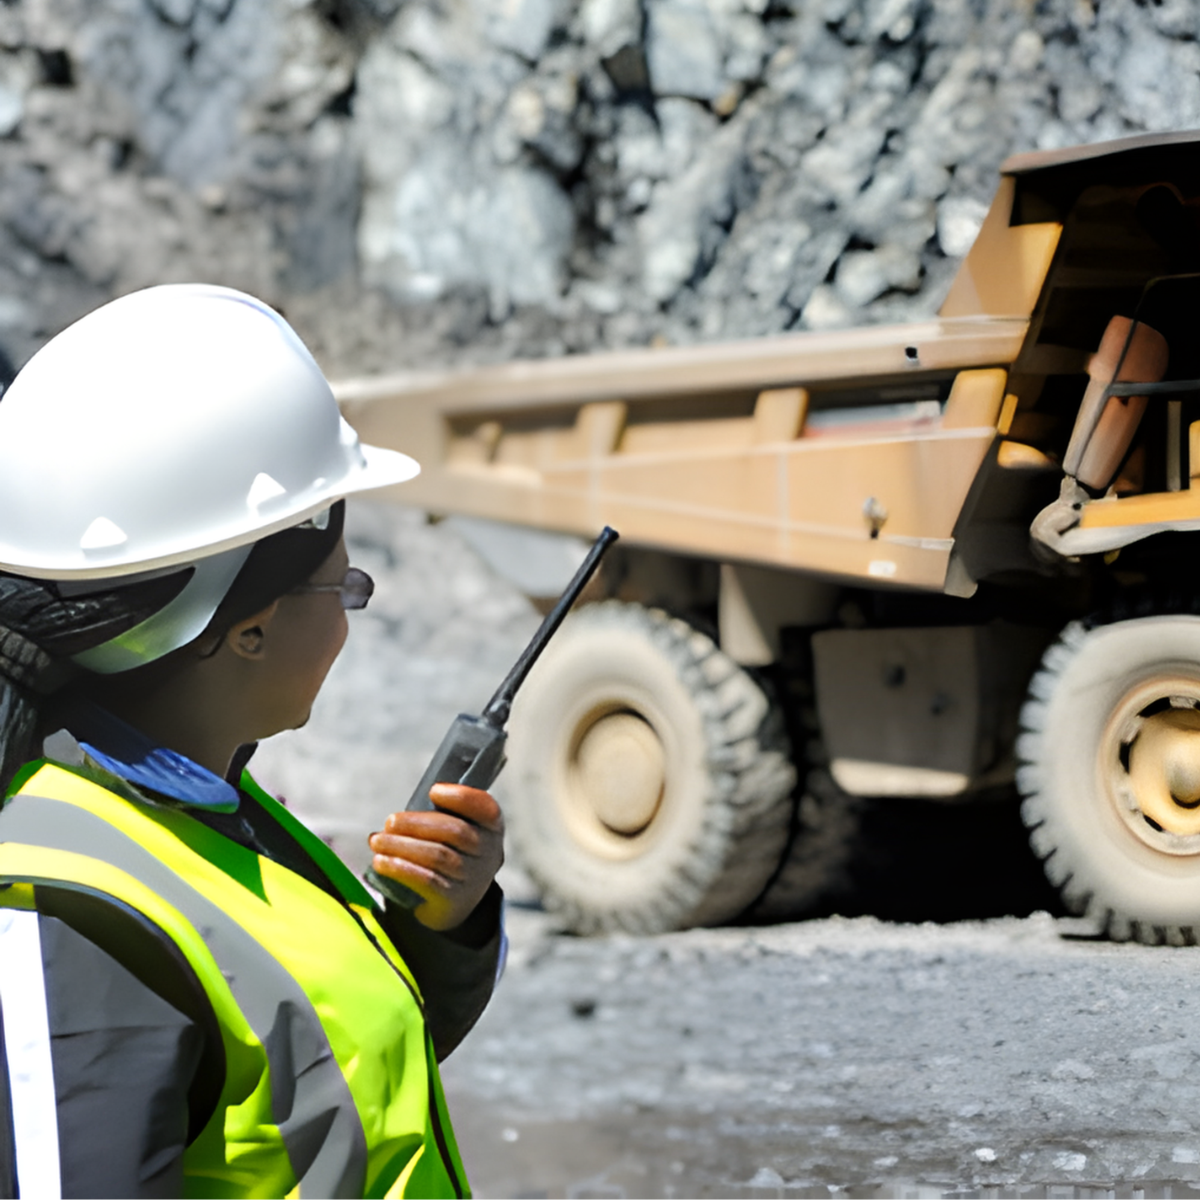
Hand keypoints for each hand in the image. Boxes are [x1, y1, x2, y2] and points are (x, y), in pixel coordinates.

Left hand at [368, 784, 504, 930]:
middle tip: (390, 821)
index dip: (461, 797)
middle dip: (417, 823)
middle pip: (455, 832)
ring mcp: (473, 877)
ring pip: (438, 856)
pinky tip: (381, 862)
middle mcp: (488, 852)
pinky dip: (401, 869)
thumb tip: (394, 822)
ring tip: (377, 841)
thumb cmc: (450, 850)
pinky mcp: (454, 898)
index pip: (485, 808)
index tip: (433, 791)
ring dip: (402, 846)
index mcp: (491, 827)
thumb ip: (435, 816)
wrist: (456, 899)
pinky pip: (427, 881)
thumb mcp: (455, 830)